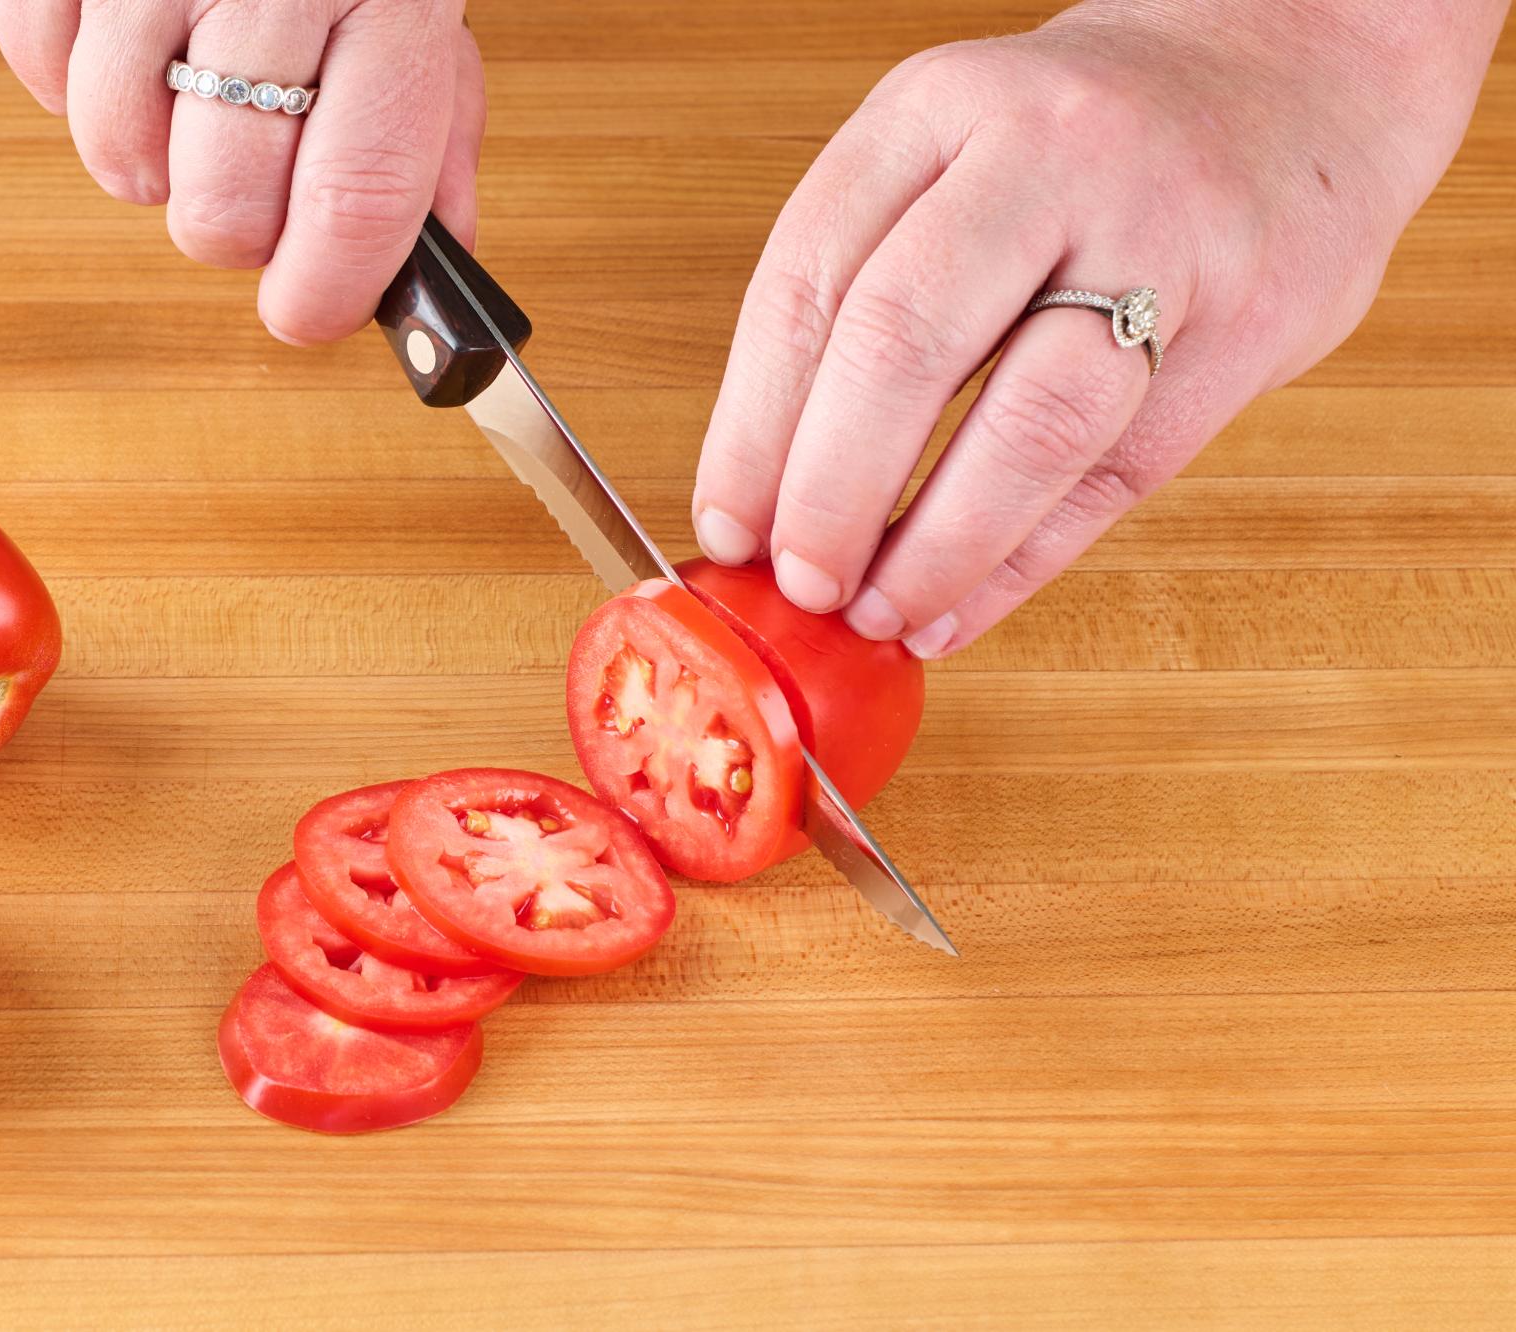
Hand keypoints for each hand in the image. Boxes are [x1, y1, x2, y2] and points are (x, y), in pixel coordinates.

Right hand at [0, 0, 482, 343]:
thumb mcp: (422, 0)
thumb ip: (434, 131)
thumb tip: (437, 262)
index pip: (355, 192)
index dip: (324, 288)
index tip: (304, 315)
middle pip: (222, 201)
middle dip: (234, 229)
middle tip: (249, 190)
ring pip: (119, 156)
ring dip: (150, 163)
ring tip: (186, 100)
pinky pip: (38, 73)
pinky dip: (73, 88)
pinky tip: (128, 43)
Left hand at [692, 0, 1504, 656]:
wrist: (1294, 72)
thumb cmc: (1084, 145)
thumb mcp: (948, 158)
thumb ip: (862, 296)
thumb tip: (765, 497)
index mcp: (939, 107)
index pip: (810, 281)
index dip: (753, 429)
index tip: (726, 529)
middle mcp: (1048, 156)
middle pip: (904, 344)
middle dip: (832, 492)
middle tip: (801, 583)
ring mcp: (1163, 235)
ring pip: (1029, 422)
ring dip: (936, 547)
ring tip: (878, 614)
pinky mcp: (1249, 325)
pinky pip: (1115, 474)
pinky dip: (1022, 561)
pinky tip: (959, 609)